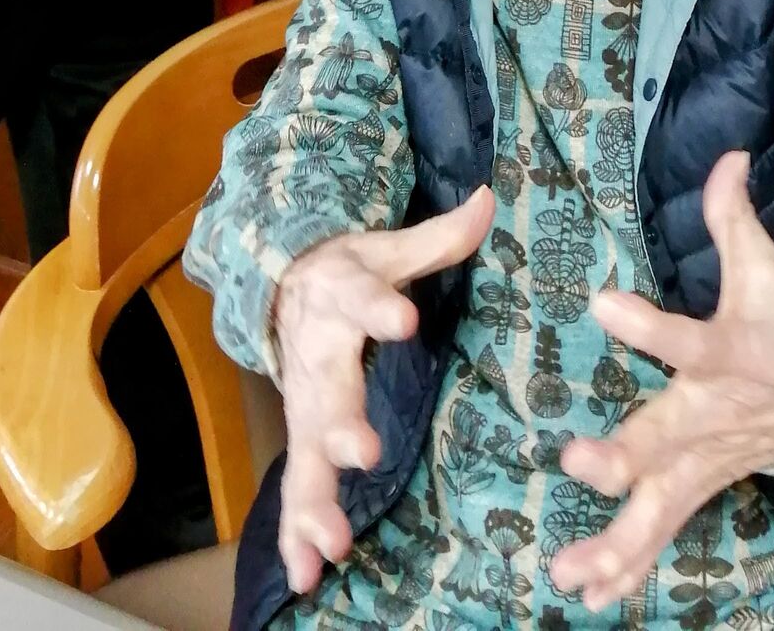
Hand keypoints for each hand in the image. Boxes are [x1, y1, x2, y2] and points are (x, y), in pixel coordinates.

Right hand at [276, 186, 495, 595]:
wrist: (285, 288)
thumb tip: (488, 198)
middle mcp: (318, 356)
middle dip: (342, 426)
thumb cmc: (352, 272)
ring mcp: (305, 405)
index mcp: (342, 296)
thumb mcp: (390, 248)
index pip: (362, 297)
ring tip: (332, 544)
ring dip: (316, 500)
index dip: (380, 308)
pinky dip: (295, 535)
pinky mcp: (302, 439)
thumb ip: (439, 236)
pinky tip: (304, 576)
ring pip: (306, 454)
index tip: (404, 320)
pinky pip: (295, 491)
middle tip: (364, 454)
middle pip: (328, 392)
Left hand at [550, 151, 773, 612]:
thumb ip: (733, 217)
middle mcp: (713, 415)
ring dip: (615, 539)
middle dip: (624, 456)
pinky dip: (628, 566)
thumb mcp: (766, 266)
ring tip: (567, 570)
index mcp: (727, 355)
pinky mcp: (701, 485)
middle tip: (577, 462)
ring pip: (661, 506)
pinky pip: (662, 531)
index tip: (602, 303)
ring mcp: (707, 460)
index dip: (647, 324)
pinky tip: (589, 595)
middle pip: (667, 439)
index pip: (685, 338)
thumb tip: (729, 155)